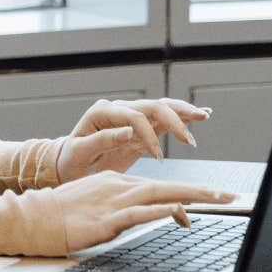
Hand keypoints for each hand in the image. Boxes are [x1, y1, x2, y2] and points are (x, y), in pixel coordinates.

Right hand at [53, 171, 235, 251]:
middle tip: (230, 196)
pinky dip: (158, 212)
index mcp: (115, 182)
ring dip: (191, 197)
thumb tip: (152, 216)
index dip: (187, 194)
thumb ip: (123, 208)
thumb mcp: (96, 206)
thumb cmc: (61, 214)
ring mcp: (112, 202)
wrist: (34, 217)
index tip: (210, 199)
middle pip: (167, 187)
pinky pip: (137, 214)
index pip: (159, 188)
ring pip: (159, 196)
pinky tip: (175, 213)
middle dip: (202, 191)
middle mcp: (118, 186)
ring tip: (218, 200)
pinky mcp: (106, 220)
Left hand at [57, 98, 212, 181]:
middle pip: (152, 106)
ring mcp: (130, 117)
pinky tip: (200, 115)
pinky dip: (182, 118)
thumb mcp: (79, 153)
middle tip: (189, 140)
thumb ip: (101, 141)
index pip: (133, 117)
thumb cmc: (70, 160)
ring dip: (183, 112)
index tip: (157, 157)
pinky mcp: (140, 129)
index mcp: (101, 113)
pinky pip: (163, 120)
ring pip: (161, 108)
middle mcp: (118, 110)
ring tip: (203, 116)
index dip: (148, 135)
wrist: (68, 164)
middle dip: (174, 120)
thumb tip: (128, 131)